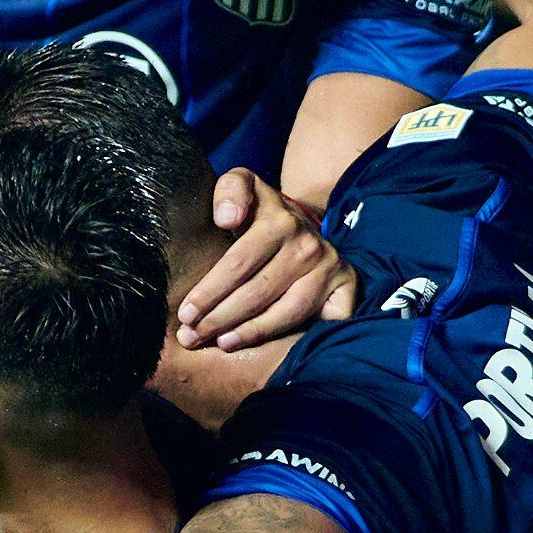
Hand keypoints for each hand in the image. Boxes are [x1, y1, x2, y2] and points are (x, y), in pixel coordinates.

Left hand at [177, 168, 355, 348]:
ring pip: (288, 311)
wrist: (304, 223)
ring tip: (222, 343)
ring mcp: (331, 268)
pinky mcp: (347, 288)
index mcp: (279, 220)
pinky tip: (266, 346)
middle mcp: (308, 245)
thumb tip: (227, 219)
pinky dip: (294, 337)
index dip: (210, 291)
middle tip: (191, 337)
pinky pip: (320, 323)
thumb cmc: (260, 212)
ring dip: (251, 332)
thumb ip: (230, 191)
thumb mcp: (243, 186)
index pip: (239, 263)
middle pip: (258, 292)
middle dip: (219, 318)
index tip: (185, 313)